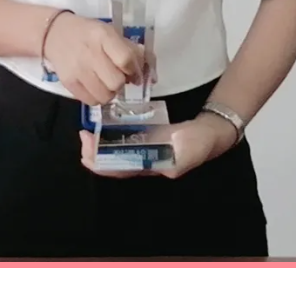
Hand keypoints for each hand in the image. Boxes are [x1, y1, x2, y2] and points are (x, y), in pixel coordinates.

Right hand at [43, 12, 144, 105]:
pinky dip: (97, 97)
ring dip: (110, 92)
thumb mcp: (111, 33)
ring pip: (105, 96)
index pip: (126, 60)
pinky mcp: (68, 82)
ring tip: (106, 82)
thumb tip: (152, 76)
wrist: (56, 34)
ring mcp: (78, 69)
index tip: (135, 74)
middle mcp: (90, 53)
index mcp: (104, 36)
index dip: (135, 71)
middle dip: (122, 83)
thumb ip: (132, 51)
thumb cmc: (90, 34)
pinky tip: (95, 86)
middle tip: (118, 77)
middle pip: (116, 82)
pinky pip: (91, 101)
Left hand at [79, 111, 237, 179]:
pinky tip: (105, 127)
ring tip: (88, 134)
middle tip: (83, 137)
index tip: (87, 151)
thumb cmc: (201, 141)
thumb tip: (165, 154)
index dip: (103, 162)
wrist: (213, 132)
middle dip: (96, 154)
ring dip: (101, 145)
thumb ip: (180, 152)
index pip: (122, 169)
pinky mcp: (149, 137)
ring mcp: (146, 149)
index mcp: (153, 165)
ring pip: (118, 151)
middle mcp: (146, 161)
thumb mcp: (192, 146)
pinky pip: (126, 140)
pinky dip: (113, 135)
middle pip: (115, 162)